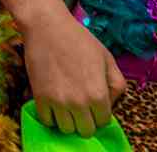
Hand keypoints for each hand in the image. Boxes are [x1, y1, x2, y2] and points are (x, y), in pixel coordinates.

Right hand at [22, 9, 125, 136]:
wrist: (47, 27)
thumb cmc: (79, 40)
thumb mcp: (107, 59)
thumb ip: (117, 84)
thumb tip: (109, 104)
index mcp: (99, 94)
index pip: (104, 122)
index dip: (100, 113)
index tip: (94, 102)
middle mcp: (79, 103)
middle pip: (86, 130)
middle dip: (86, 120)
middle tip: (81, 105)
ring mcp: (58, 102)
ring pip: (67, 130)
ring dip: (68, 120)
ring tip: (67, 104)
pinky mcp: (40, 98)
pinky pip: (47, 121)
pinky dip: (51, 116)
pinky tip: (54, 103)